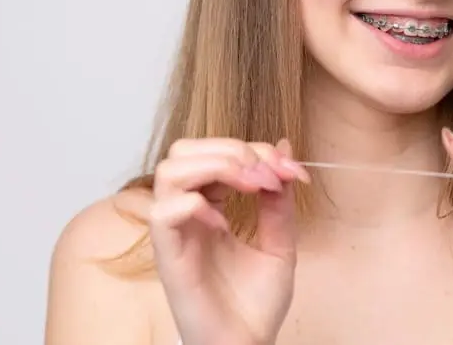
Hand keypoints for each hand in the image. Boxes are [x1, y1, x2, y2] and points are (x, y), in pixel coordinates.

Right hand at [149, 137, 310, 344]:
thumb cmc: (256, 304)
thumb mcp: (281, 241)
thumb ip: (279, 198)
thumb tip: (285, 147)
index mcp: (210, 208)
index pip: (214, 152)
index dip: (253, 149)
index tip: (289, 169)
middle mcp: (187, 216)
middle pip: (184, 151)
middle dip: (231, 150)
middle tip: (265, 175)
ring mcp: (175, 235)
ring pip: (168, 172)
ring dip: (215, 167)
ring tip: (249, 186)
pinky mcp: (169, 258)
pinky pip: (162, 214)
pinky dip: (195, 205)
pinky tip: (223, 224)